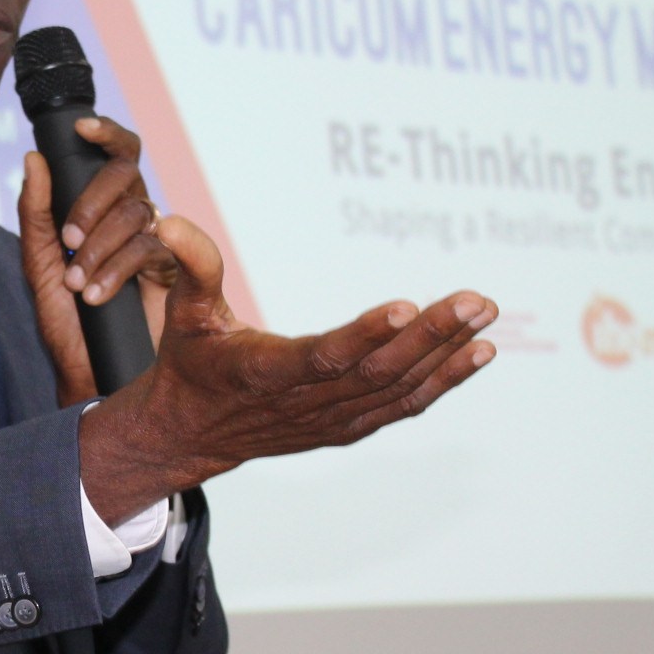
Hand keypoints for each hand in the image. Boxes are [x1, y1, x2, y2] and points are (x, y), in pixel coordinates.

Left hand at [17, 118, 176, 407]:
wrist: (86, 370)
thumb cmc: (64, 318)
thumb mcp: (39, 262)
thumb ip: (35, 211)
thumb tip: (34, 159)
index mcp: (100, 207)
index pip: (113, 156)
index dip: (105, 133)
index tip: (82, 129)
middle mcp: (130, 216)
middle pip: (127, 175)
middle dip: (93, 201)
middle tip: (69, 241)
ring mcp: (153, 241)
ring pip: (137, 213)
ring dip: (101, 245)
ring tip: (76, 283)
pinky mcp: (170, 270)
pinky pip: (150, 250)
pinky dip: (118, 269)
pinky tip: (97, 294)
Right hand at [77, 215, 498, 521]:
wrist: (192, 433)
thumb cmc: (192, 363)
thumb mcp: (185, 312)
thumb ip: (192, 265)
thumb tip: (169, 220)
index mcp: (263, 374)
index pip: (322, 357)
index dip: (366, 335)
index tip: (406, 305)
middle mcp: (305, 404)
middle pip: (378, 372)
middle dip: (431, 336)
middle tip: (475, 301)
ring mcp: (332, 420)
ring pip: (399, 389)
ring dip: (447, 354)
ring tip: (484, 316)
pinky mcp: (349, 427)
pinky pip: (404, 405)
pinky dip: (444, 381)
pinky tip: (479, 352)